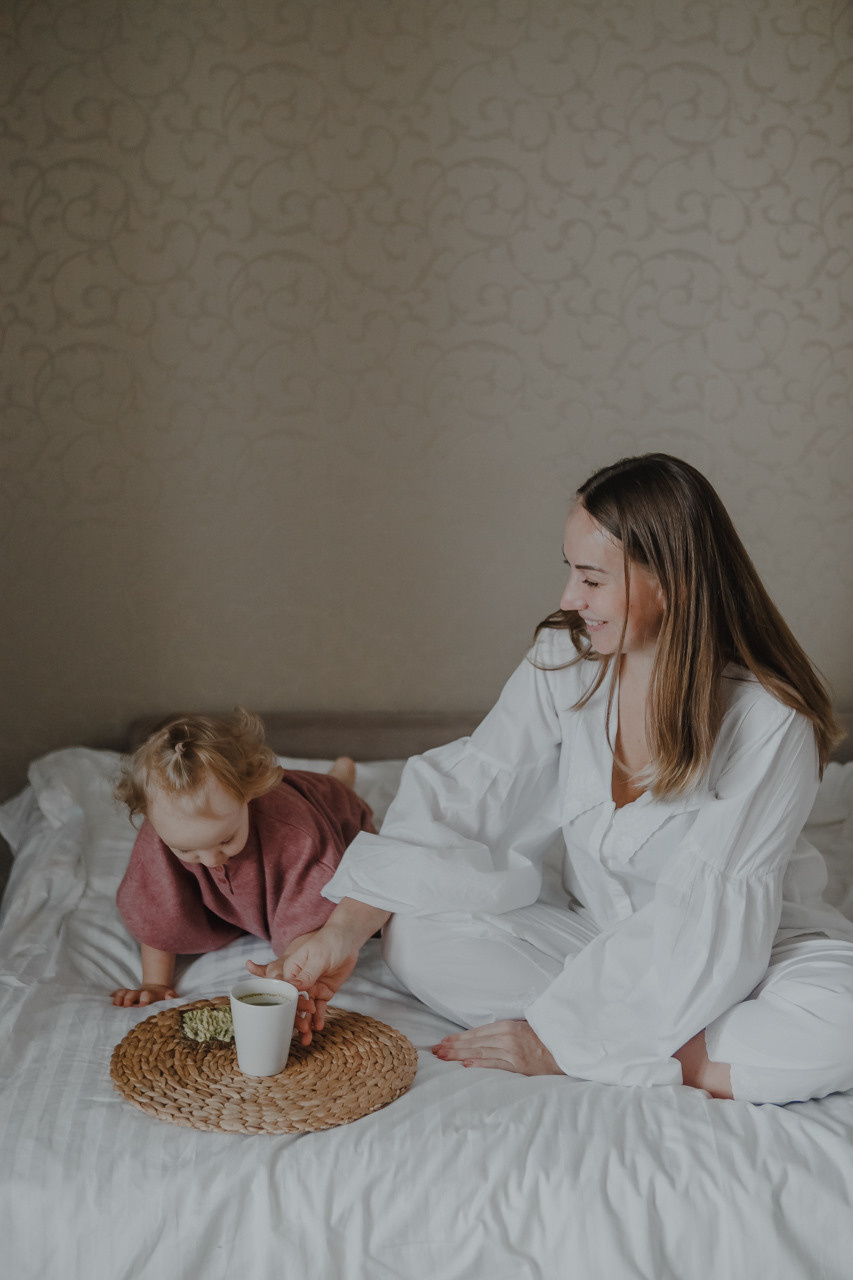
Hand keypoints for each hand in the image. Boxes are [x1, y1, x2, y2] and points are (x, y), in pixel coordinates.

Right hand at [111, 983, 176, 1007]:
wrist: (156, 991)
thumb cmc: (162, 999)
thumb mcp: (170, 997)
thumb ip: (171, 997)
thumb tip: (170, 996)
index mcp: (151, 995)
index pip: (147, 996)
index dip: (144, 1001)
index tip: (141, 1006)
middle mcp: (140, 994)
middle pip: (132, 994)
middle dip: (128, 999)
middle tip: (126, 1007)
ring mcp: (132, 994)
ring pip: (123, 993)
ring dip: (119, 997)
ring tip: (115, 1004)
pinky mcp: (125, 995)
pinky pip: (117, 993)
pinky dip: (113, 996)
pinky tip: (109, 1001)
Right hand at [246, 925, 360, 1043]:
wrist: (348, 939)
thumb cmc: (330, 941)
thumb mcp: (318, 956)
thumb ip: (307, 974)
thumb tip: (293, 989)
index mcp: (291, 970)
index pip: (283, 990)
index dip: (285, 1003)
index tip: (292, 1012)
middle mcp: (298, 981)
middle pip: (292, 1003)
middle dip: (294, 1017)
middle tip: (301, 1029)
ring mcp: (311, 987)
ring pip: (305, 1008)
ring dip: (305, 1022)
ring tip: (307, 1037)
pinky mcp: (323, 992)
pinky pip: (319, 1007)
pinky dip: (318, 1018)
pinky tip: (318, 1027)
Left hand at [432, 1020, 563, 1075]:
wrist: (565, 1048)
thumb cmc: (543, 1037)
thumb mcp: (523, 1026)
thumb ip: (504, 1031)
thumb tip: (482, 1037)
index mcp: (508, 1026)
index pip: (477, 1032)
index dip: (459, 1037)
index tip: (444, 1041)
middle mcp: (507, 1038)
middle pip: (475, 1042)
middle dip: (453, 1047)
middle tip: (436, 1051)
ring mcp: (512, 1053)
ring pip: (481, 1054)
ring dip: (460, 1056)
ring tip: (444, 1057)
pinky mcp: (518, 1067)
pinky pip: (496, 1065)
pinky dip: (480, 1065)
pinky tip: (466, 1066)